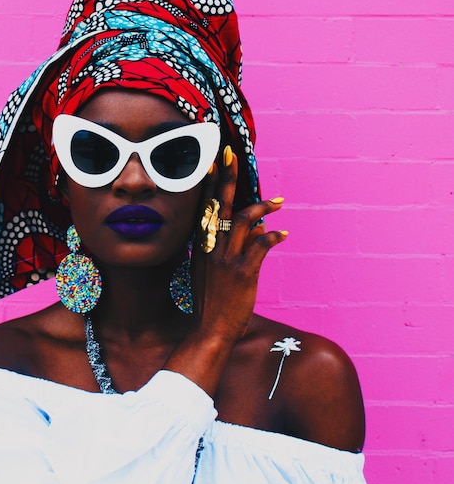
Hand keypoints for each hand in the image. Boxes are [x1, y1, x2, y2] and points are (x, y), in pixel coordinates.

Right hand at [191, 146, 286, 343]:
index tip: (213, 162)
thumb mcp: (205, 271)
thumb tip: (248, 229)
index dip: (209, 183)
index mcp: (200, 245)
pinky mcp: (243, 271)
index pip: (204, 206)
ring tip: (279, 202)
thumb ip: (221, 248)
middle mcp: (211, 246)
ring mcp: (226, 258)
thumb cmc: (209, 302)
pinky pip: (261, 245)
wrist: (209, 329)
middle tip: (230, 154)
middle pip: (220, 204)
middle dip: (226, 177)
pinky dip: (273, 236)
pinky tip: (283, 234)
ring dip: (263, 207)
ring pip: (243, 220)